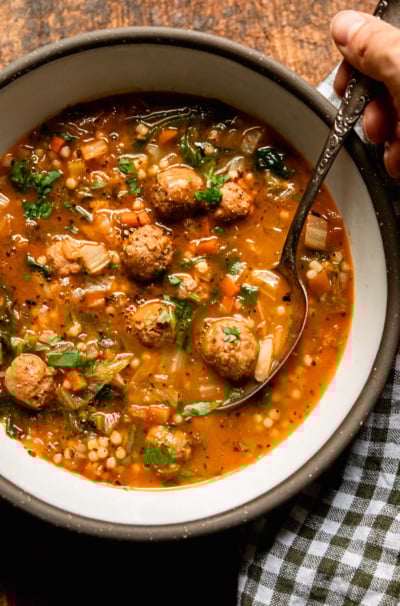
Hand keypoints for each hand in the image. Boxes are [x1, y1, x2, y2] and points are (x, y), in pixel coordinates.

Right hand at [331, 10, 399, 177]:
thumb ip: (374, 46)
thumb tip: (343, 26)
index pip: (382, 38)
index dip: (359, 59)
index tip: (346, 83)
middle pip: (387, 79)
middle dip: (372, 106)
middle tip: (375, 122)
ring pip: (395, 114)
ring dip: (386, 137)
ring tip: (394, 151)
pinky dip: (398, 153)